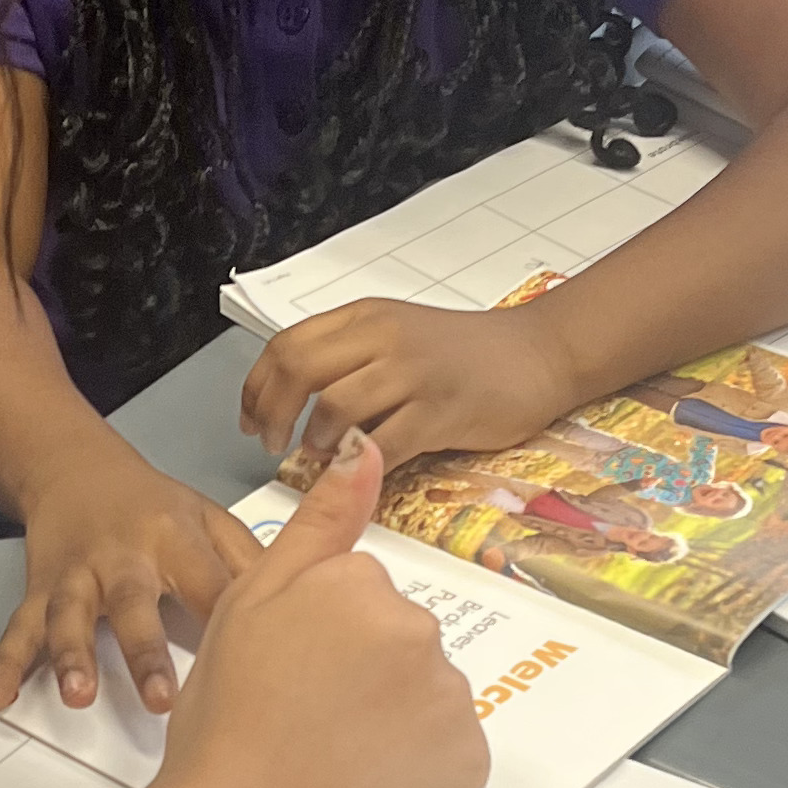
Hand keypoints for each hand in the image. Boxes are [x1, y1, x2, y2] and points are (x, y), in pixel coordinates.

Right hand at [0, 436, 259, 715]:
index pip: (207, 582)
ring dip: (71, 655)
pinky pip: (19, 629)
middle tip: (164, 701)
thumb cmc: (153, 506)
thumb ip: (252, 561)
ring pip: (69, 616)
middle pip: (132, 602)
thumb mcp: (209, 519)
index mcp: (173, 537)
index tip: (255, 662)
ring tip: (77, 696)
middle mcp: (121, 556)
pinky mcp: (41, 590)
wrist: (74, 471)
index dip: (229, 618)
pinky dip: (4, 664)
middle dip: (145, 651)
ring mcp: (76, 576)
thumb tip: (316, 597)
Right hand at [158, 434, 485, 787]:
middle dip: (365, 675)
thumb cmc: (227, 722)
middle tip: (306, 721)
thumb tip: (365, 446)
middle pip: (403, 642)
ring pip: (428, 696)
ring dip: (393, 721)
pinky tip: (368, 786)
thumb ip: (319, 524)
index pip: (364, 597)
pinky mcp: (469, 766)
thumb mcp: (252, 601)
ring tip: (333, 759)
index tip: (289, 673)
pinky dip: (419, 771)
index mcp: (364, 588)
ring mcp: (449, 703)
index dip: (322, 638)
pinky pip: (450, 754)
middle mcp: (419, 635)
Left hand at [242, 296, 584, 468]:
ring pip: (335, 405)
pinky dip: (358, 463)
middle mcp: (385, 338)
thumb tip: (291, 401)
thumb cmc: (465, 353)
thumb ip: (348, 358)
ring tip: (316, 457)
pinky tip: (354, 471)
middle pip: (300, 370)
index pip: (288, 344)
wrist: (538, 354)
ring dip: (314, 441)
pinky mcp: (442, 412)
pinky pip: (384, 443)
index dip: (257, 386)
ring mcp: (414, 374)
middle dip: (272, 413)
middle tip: (270, 443)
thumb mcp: (397, 336)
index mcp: (366, 317)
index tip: (249, 418)